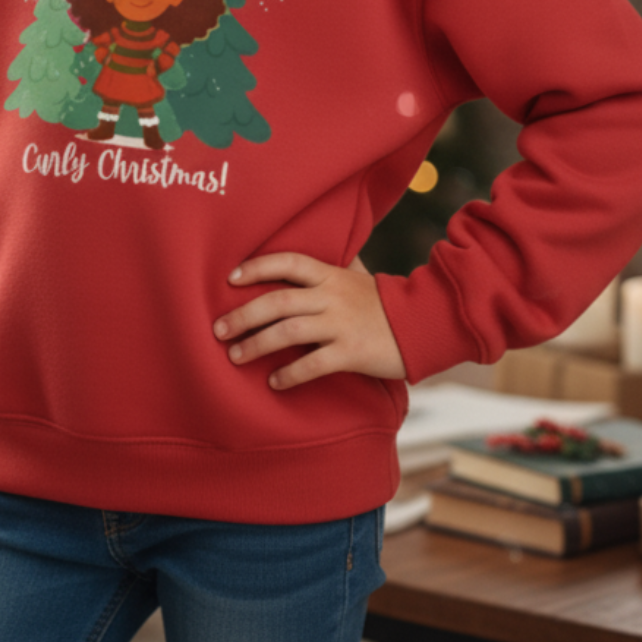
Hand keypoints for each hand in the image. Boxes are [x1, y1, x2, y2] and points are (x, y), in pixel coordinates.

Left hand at [213, 253, 405, 389]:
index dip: (257, 267)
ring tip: (235, 356)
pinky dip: (290, 374)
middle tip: (218, 329)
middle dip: (243, 315)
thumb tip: (304, 259)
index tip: (230, 278)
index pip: (287, 262)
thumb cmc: (383, 302)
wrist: (423, 324)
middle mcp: (331, 297)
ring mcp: (341, 325)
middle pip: (278, 301)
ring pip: (289, 332)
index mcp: (330, 275)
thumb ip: (329, 270)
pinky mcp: (351, 352)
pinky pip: (313, 364)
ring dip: (257, 345)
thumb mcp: (356, 277)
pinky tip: (274, 382)